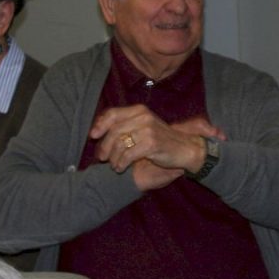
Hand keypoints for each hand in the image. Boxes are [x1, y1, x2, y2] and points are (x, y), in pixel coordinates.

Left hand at [90, 106, 225, 188]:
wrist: (185, 148)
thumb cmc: (161, 139)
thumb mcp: (143, 127)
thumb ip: (124, 125)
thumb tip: (98, 130)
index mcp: (139, 110)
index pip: (112, 113)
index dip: (100, 124)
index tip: (93, 136)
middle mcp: (143, 117)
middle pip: (113, 130)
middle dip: (104, 146)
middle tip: (101, 157)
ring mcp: (148, 129)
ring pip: (119, 144)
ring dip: (113, 158)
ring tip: (114, 165)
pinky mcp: (152, 143)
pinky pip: (128, 155)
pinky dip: (121, 163)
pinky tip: (122, 168)